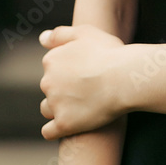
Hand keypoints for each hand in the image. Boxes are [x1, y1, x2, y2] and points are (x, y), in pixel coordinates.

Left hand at [39, 25, 124, 139]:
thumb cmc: (109, 53)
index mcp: (51, 60)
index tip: (85, 70)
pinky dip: (56, 129)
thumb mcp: (85, 32)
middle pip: (49, 87)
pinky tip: (69, 125)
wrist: (123, 78)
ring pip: (48, 109)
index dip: (68, 69)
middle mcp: (47, 82)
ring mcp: (55, 104)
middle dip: (63, 88)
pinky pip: (49, 131)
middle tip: (88, 87)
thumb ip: (60, 34)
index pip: (52, 67)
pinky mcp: (63, 124)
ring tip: (82, 105)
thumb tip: (41, 39)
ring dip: (58, 108)